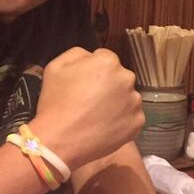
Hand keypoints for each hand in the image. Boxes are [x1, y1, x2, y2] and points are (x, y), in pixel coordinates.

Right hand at [30, 47, 143, 171]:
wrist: (60, 139)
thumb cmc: (55, 101)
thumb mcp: (56, 66)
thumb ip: (78, 54)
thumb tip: (91, 56)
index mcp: (109, 61)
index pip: (105, 58)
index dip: (93, 69)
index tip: (84, 82)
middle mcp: (127, 78)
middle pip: (119, 77)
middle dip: (108, 84)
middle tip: (90, 100)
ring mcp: (135, 102)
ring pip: (127, 97)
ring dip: (116, 102)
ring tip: (97, 116)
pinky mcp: (137, 122)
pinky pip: (131, 117)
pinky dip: (121, 120)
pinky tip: (105, 126)